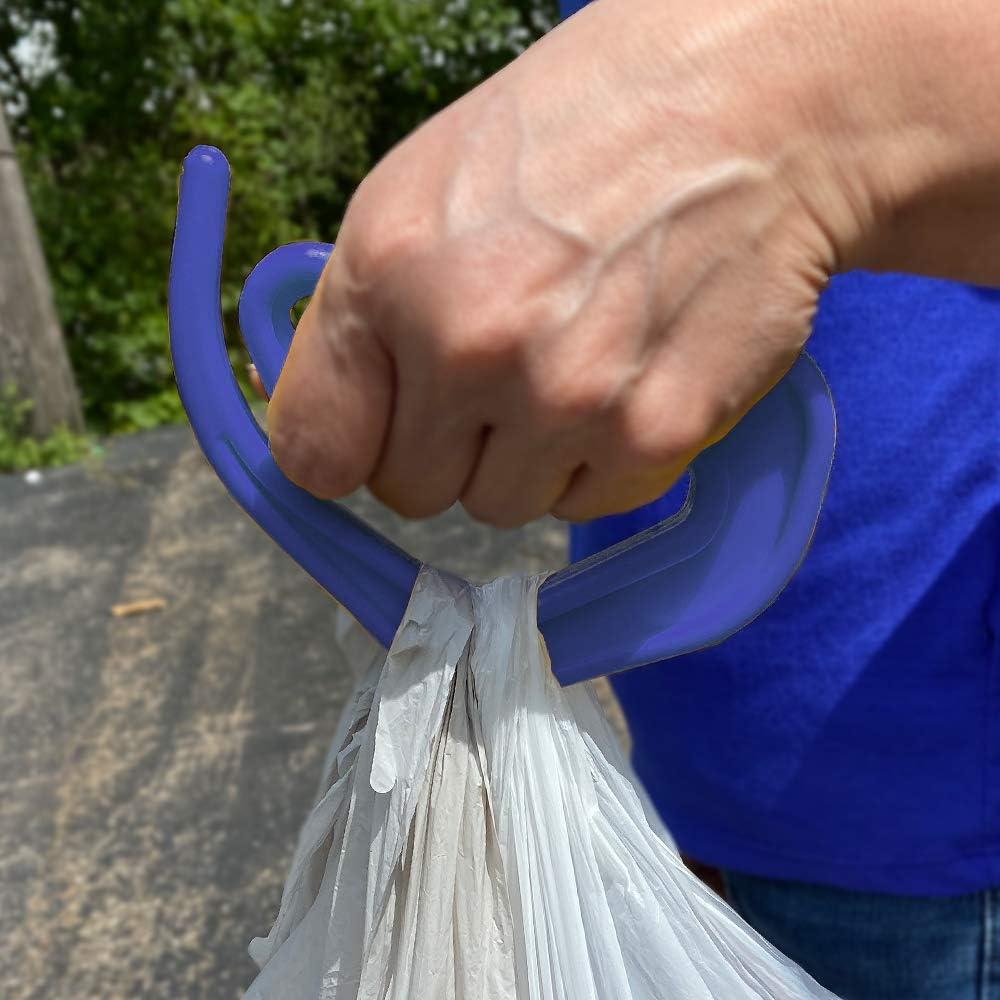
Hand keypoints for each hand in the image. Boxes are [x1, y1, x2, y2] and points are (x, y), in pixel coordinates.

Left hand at [267, 0, 999, 527]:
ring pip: (502, 507)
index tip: (375, 441)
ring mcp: (566, 398)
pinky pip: (588, 505)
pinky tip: (631, 379)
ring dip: (529, 458)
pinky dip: (603, 460)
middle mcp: (470, 345)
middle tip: (505, 373)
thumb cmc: (580, 137)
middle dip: (449, 448)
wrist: (752, 114)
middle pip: (413, 492)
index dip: (347, 451)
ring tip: (579, 362)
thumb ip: (361, 316)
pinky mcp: (653, 437)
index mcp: (387, 273)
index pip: (312, 451)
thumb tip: (331, 428)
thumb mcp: (424, 189)